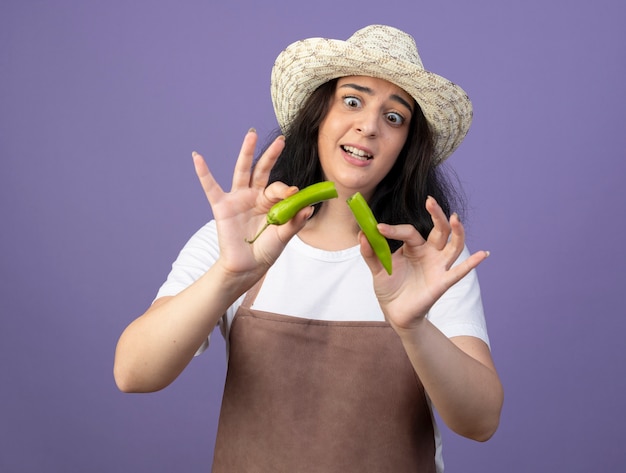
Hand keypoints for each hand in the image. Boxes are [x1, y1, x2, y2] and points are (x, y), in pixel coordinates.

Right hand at [192, 129, 311, 283]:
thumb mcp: (284, 236)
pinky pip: (210, 187)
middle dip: (271, 155)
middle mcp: (254, 196)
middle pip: (262, 170)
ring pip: (242, 171)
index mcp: (270, 202)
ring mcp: (237, 199)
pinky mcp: (221, 206)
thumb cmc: (266, 251)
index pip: (278, 188)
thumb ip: (295, 221)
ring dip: (247, 152)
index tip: (294, 193)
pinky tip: (197, 157)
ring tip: (251, 134)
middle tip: (281, 140)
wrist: (247, 267)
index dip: (286, 189)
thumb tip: (308, 206)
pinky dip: (203, 172)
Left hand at [359, 196, 488, 330]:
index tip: (378, 227)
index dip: (393, 230)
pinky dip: (472, 263)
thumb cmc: (389, 288)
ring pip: (453, 245)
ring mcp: (438, 266)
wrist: (395, 313)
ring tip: (455, 218)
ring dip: (457, 232)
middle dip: (437, 214)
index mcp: (414, 247)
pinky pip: (459, 272)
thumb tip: (362, 234)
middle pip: (439, 230)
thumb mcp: (377, 269)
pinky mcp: (442, 282)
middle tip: (430, 200)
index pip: (409, 232)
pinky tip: (483, 254)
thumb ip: (370, 252)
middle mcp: (429, 253)